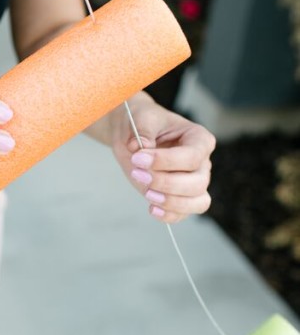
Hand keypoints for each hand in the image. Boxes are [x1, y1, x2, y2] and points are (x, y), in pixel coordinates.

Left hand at [110, 93, 215, 223]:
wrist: (133, 134)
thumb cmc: (143, 122)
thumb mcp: (142, 118)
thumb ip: (143, 130)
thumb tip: (140, 147)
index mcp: (199, 139)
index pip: (192, 157)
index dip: (165, 161)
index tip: (138, 158)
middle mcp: (202, 162)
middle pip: (198, 183)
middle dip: (166, 182)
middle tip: (137, 173)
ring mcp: (193, 181)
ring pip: (197, 202)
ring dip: (171, 202)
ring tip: (147, 194)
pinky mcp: (180, 197)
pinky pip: (183, 214)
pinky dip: (169, 216)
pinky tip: (151, 208)